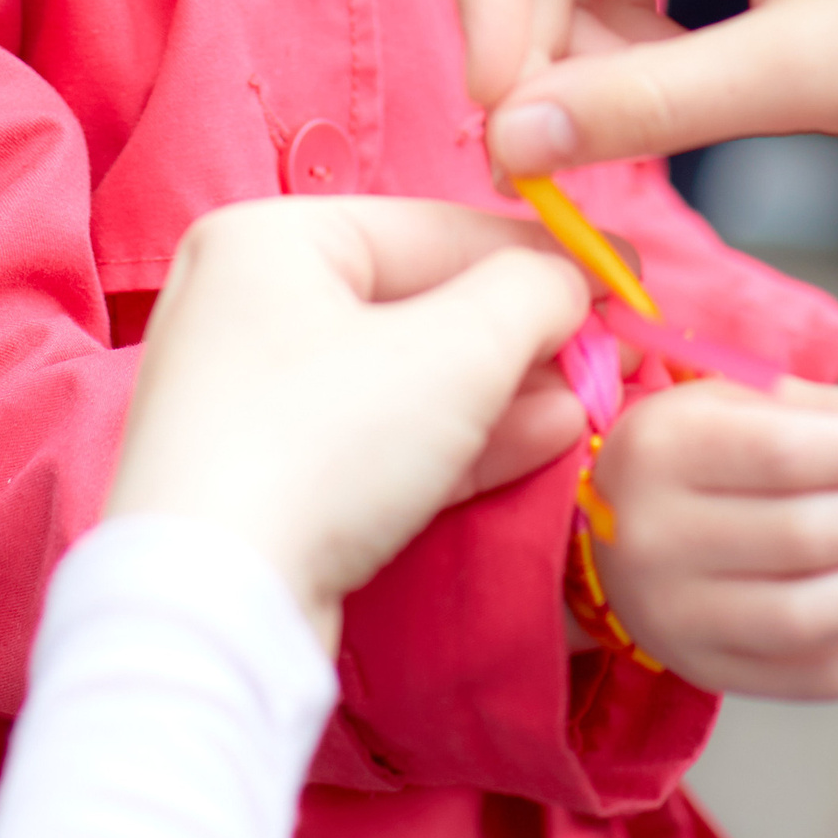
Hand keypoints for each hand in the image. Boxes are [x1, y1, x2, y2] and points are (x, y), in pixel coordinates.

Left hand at [103, 198, 590, 650]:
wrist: (212, 610)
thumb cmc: (325, 444)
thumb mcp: (455, 350)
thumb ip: (531, 294)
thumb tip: (572, 282)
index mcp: (271, 238)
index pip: (434, 227)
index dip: (540, 253)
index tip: (625, 275)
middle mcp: (246, 303)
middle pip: (418, 302)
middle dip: (523, 335)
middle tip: (611, 356)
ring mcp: (248, 399)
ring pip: (403, 378)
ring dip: (503, 392)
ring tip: (588, 405)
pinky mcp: (264, 482)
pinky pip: (377, 440)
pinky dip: (457, 440)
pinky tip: (544, 441)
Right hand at [591, 372, 837, 699]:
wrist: (611, 531)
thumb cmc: (693, 453)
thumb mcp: (737, 403)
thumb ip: (828, 413)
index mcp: (661, 451)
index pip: (786, 455)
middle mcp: (654, 537)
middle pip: (804, 536)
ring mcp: (675, 617)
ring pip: (810, 617)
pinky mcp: (706, 671)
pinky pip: (813, 678)